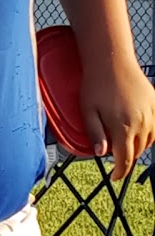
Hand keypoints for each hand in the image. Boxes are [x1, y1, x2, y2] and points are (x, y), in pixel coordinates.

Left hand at [81, 58, 154, 179]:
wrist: (111, 59)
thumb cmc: (96, 84)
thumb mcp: (88, 111)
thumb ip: (95, 134)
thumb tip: (100, 153)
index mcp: (123, 127)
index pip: (125, 159)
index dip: (119, 172)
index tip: (114, 176)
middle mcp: (141, 123)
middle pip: (137, 152)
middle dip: (126, 158)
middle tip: (116, 158)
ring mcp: (150, 113)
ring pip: (148, 141)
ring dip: (138, 147)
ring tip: (125, 144)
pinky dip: (148, 133)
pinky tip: (138, 130)